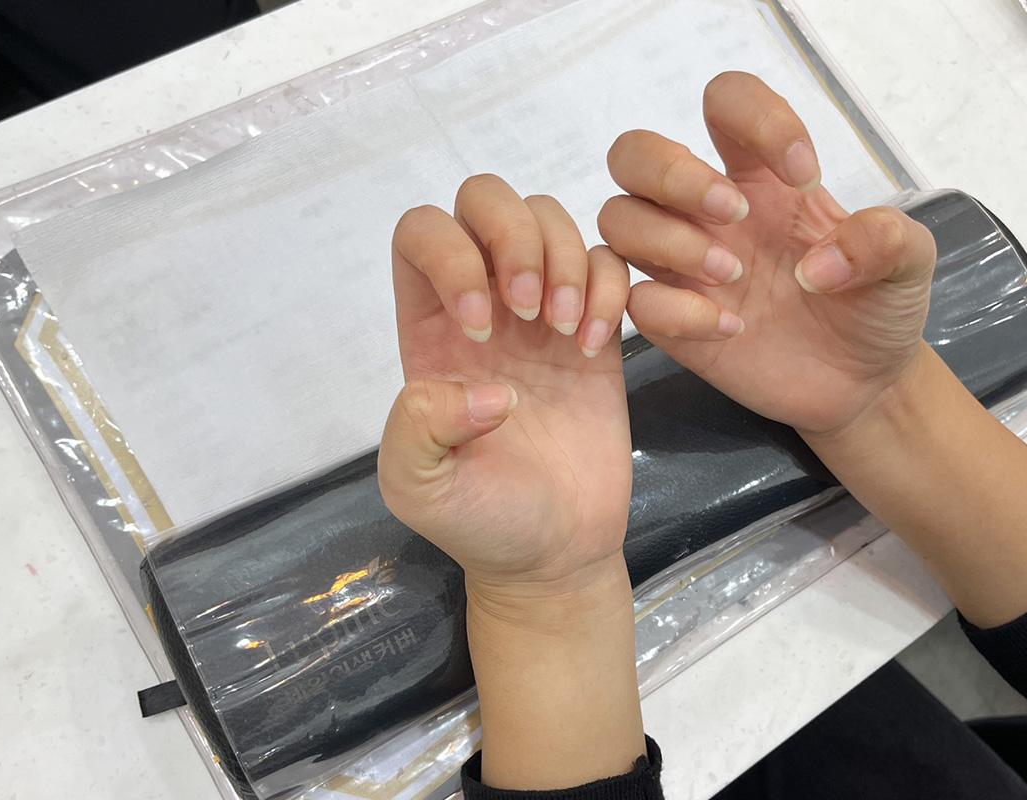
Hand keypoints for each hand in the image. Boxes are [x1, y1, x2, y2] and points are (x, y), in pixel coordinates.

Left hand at [378, 175, 632, 595]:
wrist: (555, 550)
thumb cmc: (481, 520)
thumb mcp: (419, 489)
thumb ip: (416, 430)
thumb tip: (482, 386)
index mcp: (428, 329)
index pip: (422, 232)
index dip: (450, 254)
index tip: (479, 327)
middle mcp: (483, 302)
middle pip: (485, 200)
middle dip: (514, 236)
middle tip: (534, 313)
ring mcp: (542, 312)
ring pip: (550, 218)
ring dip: (565, 262)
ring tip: (569, 335)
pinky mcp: (596, 329)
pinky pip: (607, 261)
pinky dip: (609, 287)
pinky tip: (598, 348)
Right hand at [599, 71, 937, 436]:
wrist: (863, 384)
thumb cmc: (875, 306)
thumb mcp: (909, 262)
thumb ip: (884, 239)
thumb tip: (820, 264)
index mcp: (760, 175)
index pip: (724, 102)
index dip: (756, 118)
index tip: (805, 175)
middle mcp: (707, 212)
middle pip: (634, 154)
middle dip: (673, 174)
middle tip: (735, 213)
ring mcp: (682, 267)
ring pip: (617, 219)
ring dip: (670, 240)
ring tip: (735, 275)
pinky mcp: (672, 324)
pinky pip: (634, 299)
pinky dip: (675, 309)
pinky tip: (730, 327)